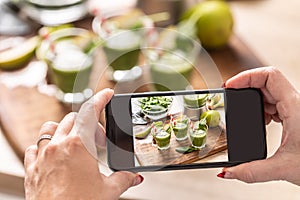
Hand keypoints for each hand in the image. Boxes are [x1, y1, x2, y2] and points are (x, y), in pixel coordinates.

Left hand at [24, 89, 142, 199]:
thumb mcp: (108, 191)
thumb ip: (124, 179)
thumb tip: (135, 177)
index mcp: (79, 146)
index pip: (91, 112)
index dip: (101, 99)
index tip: (107, 93)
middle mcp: (58, 145)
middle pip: (74, 119)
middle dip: (90, 125)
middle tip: (99, 142)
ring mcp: (42, 155)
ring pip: (51, 128)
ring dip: (65, 130)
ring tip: (76, 144)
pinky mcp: (32, 167)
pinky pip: (36, 147)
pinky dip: (47, 146)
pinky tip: (55, 157)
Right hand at [219, 67, 299, 185]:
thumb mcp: (284, 168)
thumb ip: (252, 172)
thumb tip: (228, 171)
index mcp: (295, 107)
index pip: (269, 76)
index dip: (245, 76)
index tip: (230, 86)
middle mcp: (296, 104)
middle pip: (266, 82)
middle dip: (244, 88)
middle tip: (230, 97)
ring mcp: (296, 109)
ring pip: (270, 92)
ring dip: (253, 99)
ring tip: (242, 112)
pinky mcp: (295, 116)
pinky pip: (275, 103)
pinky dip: (262, 109)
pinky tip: (260, 121)